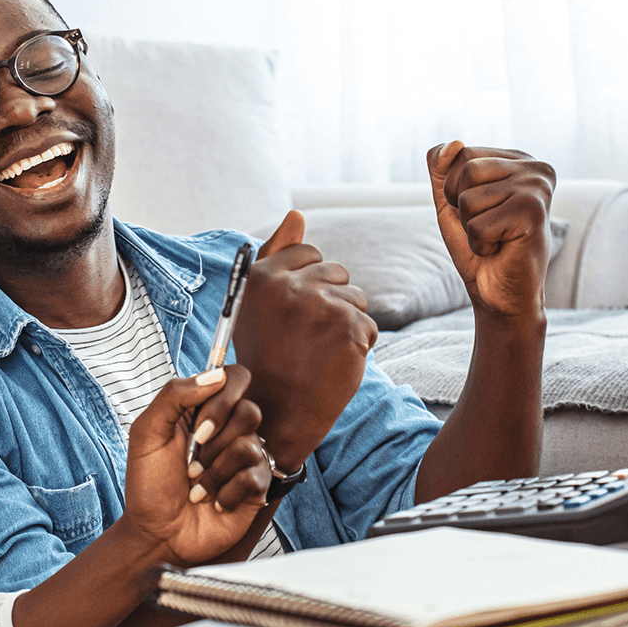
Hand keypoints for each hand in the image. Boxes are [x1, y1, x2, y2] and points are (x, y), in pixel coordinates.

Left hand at [121, 366, 270, 565]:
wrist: (156, 534)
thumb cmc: (149, 485)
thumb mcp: (147, 433)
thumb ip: (174, 395)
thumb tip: (217, 374)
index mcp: (204, 412)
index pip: (235, 379)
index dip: (222, 399)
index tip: (198, 427)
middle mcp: (229, 431)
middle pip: (250, 410)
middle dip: (214, 442)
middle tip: (191, 462)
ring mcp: (245, 459)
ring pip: (250, 445)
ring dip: (214, 472)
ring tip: (197, 487)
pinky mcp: (256, 487)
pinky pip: (255, 476)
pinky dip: (225, 493)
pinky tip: (213, 502)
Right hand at [231, 211, 376, 470]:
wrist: (277, 413)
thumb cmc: (268, 357)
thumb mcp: (259, 304)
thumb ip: (276, 254)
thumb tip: (297, 213)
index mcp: (262, 276)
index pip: (307, 252)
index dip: (310, 282)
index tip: (297, 312)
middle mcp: (289, 286)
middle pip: (336, 273)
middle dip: (331, 302)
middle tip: (307, 338)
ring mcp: (320, 306)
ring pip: (357, 299)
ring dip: (347, 324)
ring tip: (319, 351)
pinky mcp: (348, 328)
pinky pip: (368, 327)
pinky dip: (358, 347)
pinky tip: (333, 364)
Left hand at [427, 141, 555, 320]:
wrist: (501, 294)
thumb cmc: (479, 247)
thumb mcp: (450, 201)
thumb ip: (442, 168)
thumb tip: (454, 144)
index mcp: (518, 159)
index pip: (460, 153)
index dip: (453, 190)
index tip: (480, 211)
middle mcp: (535, 168)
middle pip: (464, 169)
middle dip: (460, 206)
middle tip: (486, 226)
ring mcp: (538, 188)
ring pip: (468, 198)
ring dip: (470, 227)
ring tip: (495, 238)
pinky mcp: (534, 214)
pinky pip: (477, 225)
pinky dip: (479, 245)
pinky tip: (502, 249)